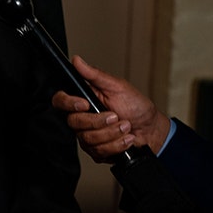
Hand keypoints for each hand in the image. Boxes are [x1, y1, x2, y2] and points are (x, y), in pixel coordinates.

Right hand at [50, 55, 171, 161]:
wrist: (151, 130)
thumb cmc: (136, 106)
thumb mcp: (117, 86)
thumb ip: (95, 75)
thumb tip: (77, 61)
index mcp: (84, 99)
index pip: (60, 101)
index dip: (68, 103)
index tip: (85, 104)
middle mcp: (82, 118)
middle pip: (74, 122)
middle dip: (99, 121)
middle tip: (116, 116)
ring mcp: (88, 135)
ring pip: (88, 139)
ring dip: (112, 134)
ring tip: (126, 127)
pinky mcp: (96, 151)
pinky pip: (99, 151)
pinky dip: (117, 145)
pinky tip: (126, 139)